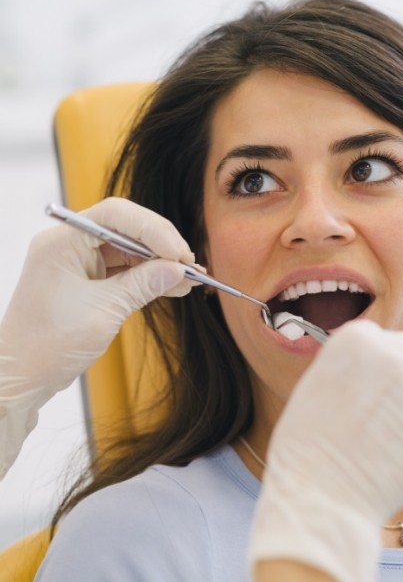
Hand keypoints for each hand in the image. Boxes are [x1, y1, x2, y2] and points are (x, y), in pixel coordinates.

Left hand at [0, 197, 194, 475]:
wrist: (19, 379)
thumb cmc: (46, 346)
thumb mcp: (103, 313)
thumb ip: (142, 285)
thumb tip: (178, 270)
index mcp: (62, 242)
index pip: (116, 216)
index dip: (153, 229)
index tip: (179, 253)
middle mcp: (68, 244)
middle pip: (125, 228)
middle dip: (160, 245)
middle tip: (189, 265)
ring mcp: (77, 261)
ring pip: (128, 249)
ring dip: (159, 263)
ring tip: (189, 278)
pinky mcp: (85, 280)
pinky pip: (123, 269)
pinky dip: (147, 277)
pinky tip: (173, 286)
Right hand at [249, 320, 402, 581]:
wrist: (322, 493)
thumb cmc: (309, 449)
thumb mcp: (316, 385)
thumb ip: (351, 366)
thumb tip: (377, 369)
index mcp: (356, 337)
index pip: (384, 337)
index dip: (379, 368)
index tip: (370, 395)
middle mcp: (393, 350)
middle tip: (394, 410)